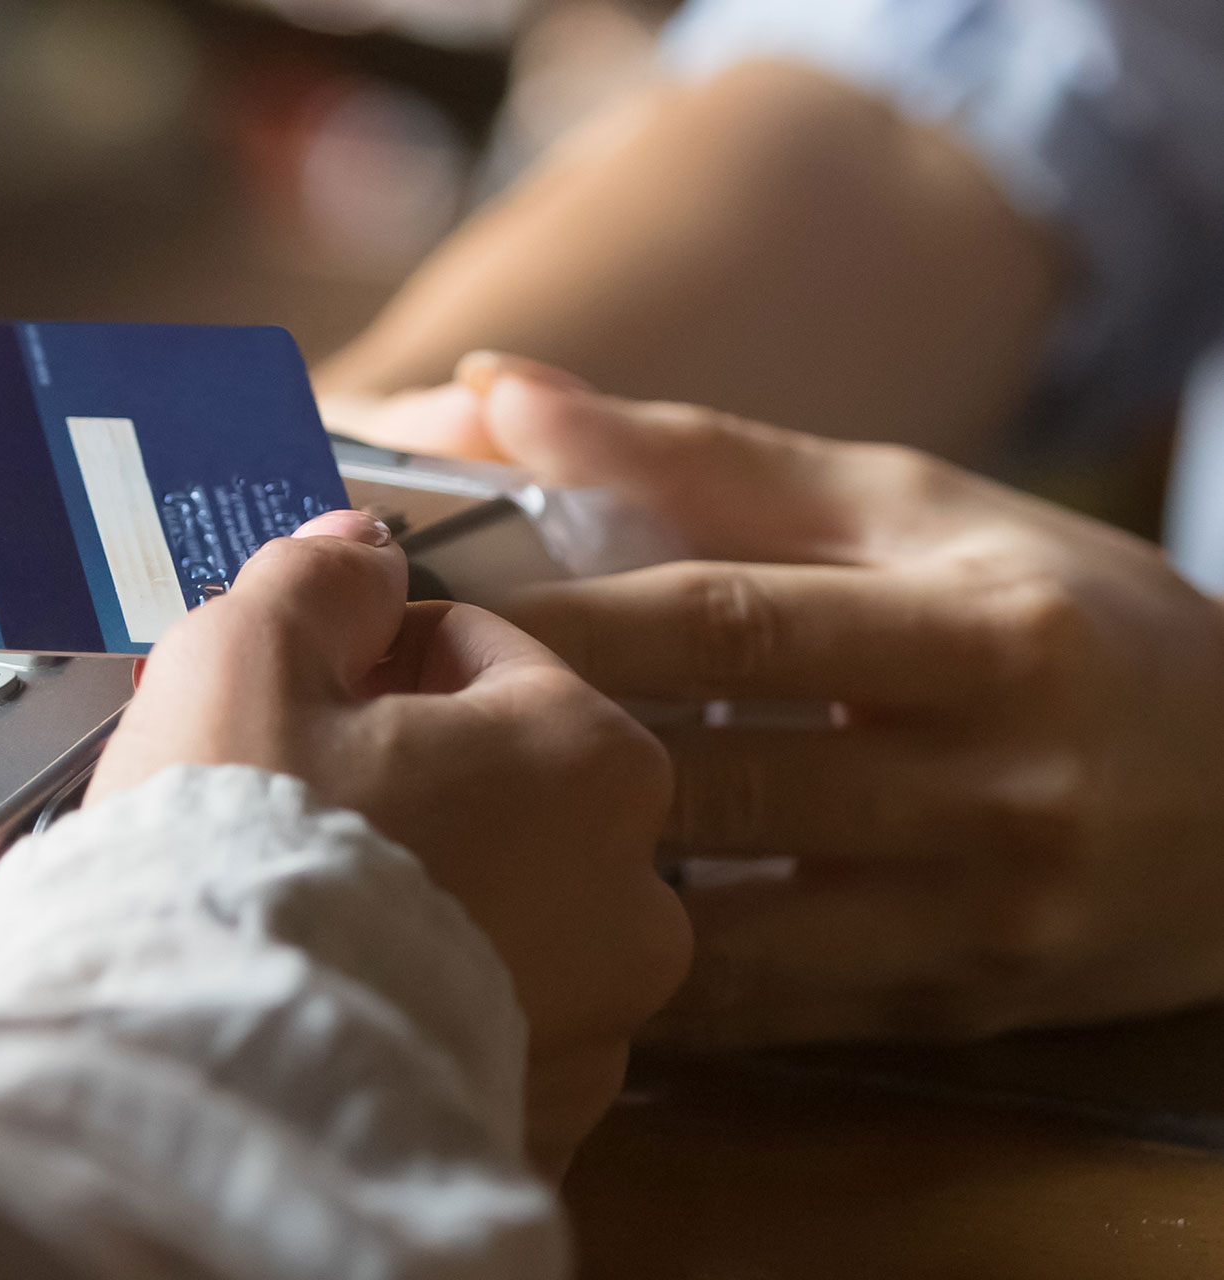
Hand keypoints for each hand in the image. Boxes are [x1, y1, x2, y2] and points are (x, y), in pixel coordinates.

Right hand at [88, 510, 689, 1169]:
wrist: (213, 1088)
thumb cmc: (239, 853)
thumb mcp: (248, 655)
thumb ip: (319, 578)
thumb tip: (362, 548)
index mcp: (592, 760)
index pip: (481, 653)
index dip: (369, 657)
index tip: (292, 690)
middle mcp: (634, 903)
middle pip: (498, 789)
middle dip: (399, 778)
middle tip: (281, 798)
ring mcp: (594, 1032)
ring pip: (491, 912)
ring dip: (414, 894)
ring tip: (294, 909)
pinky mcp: (537, 1130)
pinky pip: (472, 1028)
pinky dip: (411, 1003)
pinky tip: (321, 998)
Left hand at [383, 353, 1223, 1048]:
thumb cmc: (1057, 615)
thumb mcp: (912, 508)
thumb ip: (703, 460)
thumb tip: (498, 389)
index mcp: (982, 632)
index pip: (732, 624)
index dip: (566, 620)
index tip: (426, 608)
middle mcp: (993, 786)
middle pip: (716, 773)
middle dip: (541, 749)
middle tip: (392, 731)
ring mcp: (981, 919)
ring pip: (728, 924)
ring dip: (579, 882)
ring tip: (443, 841)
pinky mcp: (959, 1010)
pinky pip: (768, 1010)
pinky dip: (652, 977)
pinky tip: (551, 936)